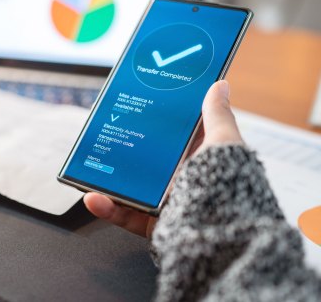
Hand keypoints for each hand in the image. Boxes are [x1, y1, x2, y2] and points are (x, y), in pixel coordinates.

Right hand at [83, 80, 242, 237]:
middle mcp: (180, 178)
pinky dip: (107, 207)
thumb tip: (219, 84)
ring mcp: (164, 201)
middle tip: (103, 128)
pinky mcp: (153, 223)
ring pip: (128, 185)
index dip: (154, 119)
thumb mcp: (224, 142)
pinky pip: (125, 215)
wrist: (226, 236)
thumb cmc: (231, 185)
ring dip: (106, 176)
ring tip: (89, 163)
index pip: (171, 133)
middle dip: (122, 144)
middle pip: (144, 157)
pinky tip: (93, 197)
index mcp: (197, 156)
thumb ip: (217, 115)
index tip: (135, 103)